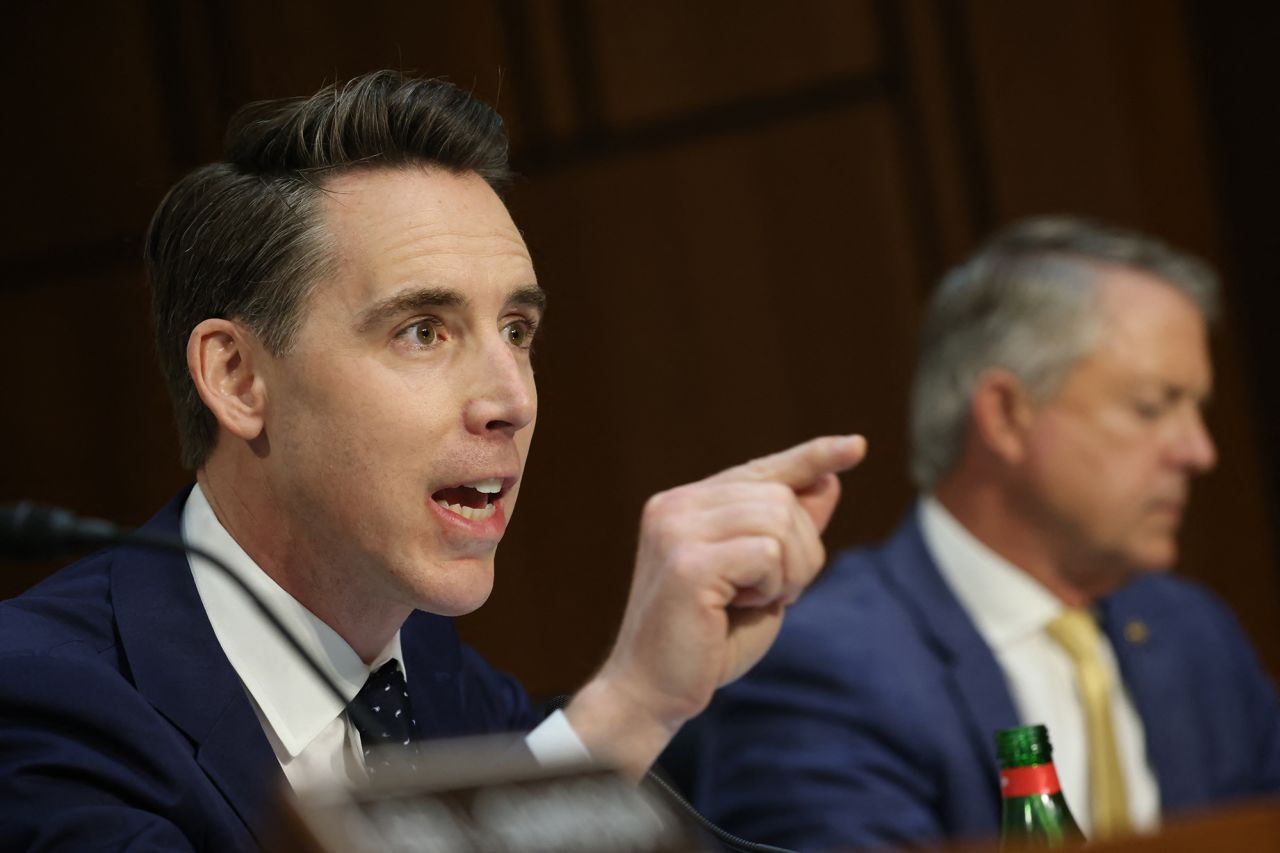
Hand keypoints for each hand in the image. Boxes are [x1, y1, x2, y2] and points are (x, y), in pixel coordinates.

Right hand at [565, 434, 867, 776]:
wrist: (651, 692)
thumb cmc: (706, 640)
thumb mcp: (761, 580)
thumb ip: (787, 532)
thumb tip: (828, 480)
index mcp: (687, 504)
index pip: (762, 470)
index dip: (812, 457)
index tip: (856, 446)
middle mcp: (676, 505)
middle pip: (781, 497)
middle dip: (801, 551)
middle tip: (772, 594)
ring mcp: (677, 530)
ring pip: (779, 520)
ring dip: (788, 572)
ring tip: (754, 601)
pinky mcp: (688, 563)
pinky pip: (767, 553)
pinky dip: (771, 587)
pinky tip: (739, 608)